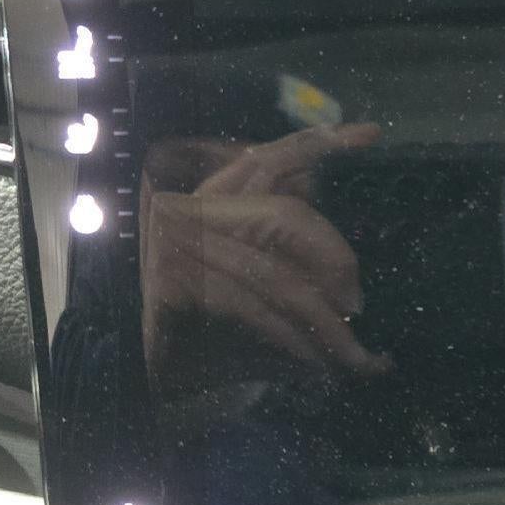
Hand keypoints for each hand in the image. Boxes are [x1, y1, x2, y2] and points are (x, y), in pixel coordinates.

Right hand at [141, 124, 391, 390]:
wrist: (133, 369)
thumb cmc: (194, 319)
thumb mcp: (240, 265)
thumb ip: (275, 232)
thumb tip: (326, 215)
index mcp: (207, 196)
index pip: (267, 156)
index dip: (317, 143)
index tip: (370, 135)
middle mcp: (188, 211)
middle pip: (287, 215)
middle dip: (334, 260)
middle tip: (359, 305)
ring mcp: (177, 249)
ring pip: (278, 276)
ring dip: (327, 324)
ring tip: (362, 358)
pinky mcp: (173, 290)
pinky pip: (255, 313)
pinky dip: (294, 342)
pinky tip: (319, 364)